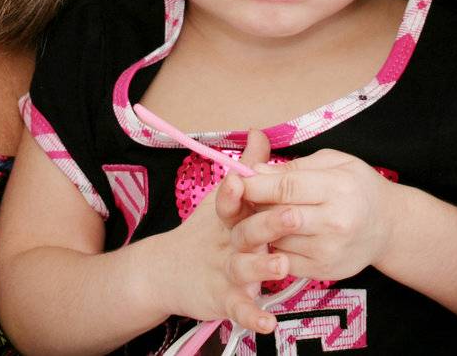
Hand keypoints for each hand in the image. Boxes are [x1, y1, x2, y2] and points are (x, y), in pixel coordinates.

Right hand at [152, 130, 281, 333]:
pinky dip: (251, 316)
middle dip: (265, 224)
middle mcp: (227, 243)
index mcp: (227, 216)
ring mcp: (225, 272)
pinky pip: (240, 310)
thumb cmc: (206, 231)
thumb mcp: (223, 198)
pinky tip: (268, 323)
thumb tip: (259, 133)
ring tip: (281, 266)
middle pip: (244, 232)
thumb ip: (246, 167)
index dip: (232, 192)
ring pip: (243, 270)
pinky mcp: (224, 300)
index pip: (229, 201)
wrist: (167, 271)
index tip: (238, 181)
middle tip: (290, 215)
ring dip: (261, 269)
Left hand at [229, 148, 399, 281]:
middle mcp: (336, 222)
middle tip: (241, 199)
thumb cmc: (357, 187)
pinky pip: (283, 260)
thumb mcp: (333, 163)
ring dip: (260, 229)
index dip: (256, 184)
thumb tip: (255, 171)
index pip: (286, 187)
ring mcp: (329, 250)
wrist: (387, 226)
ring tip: (258, 215)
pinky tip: (274, 235)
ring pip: (277, 241)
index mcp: (338, 189)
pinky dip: (272, 248)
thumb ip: (294, 168)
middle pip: (279, 216)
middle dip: (254, 207)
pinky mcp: (323, 271)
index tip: (237, 179)